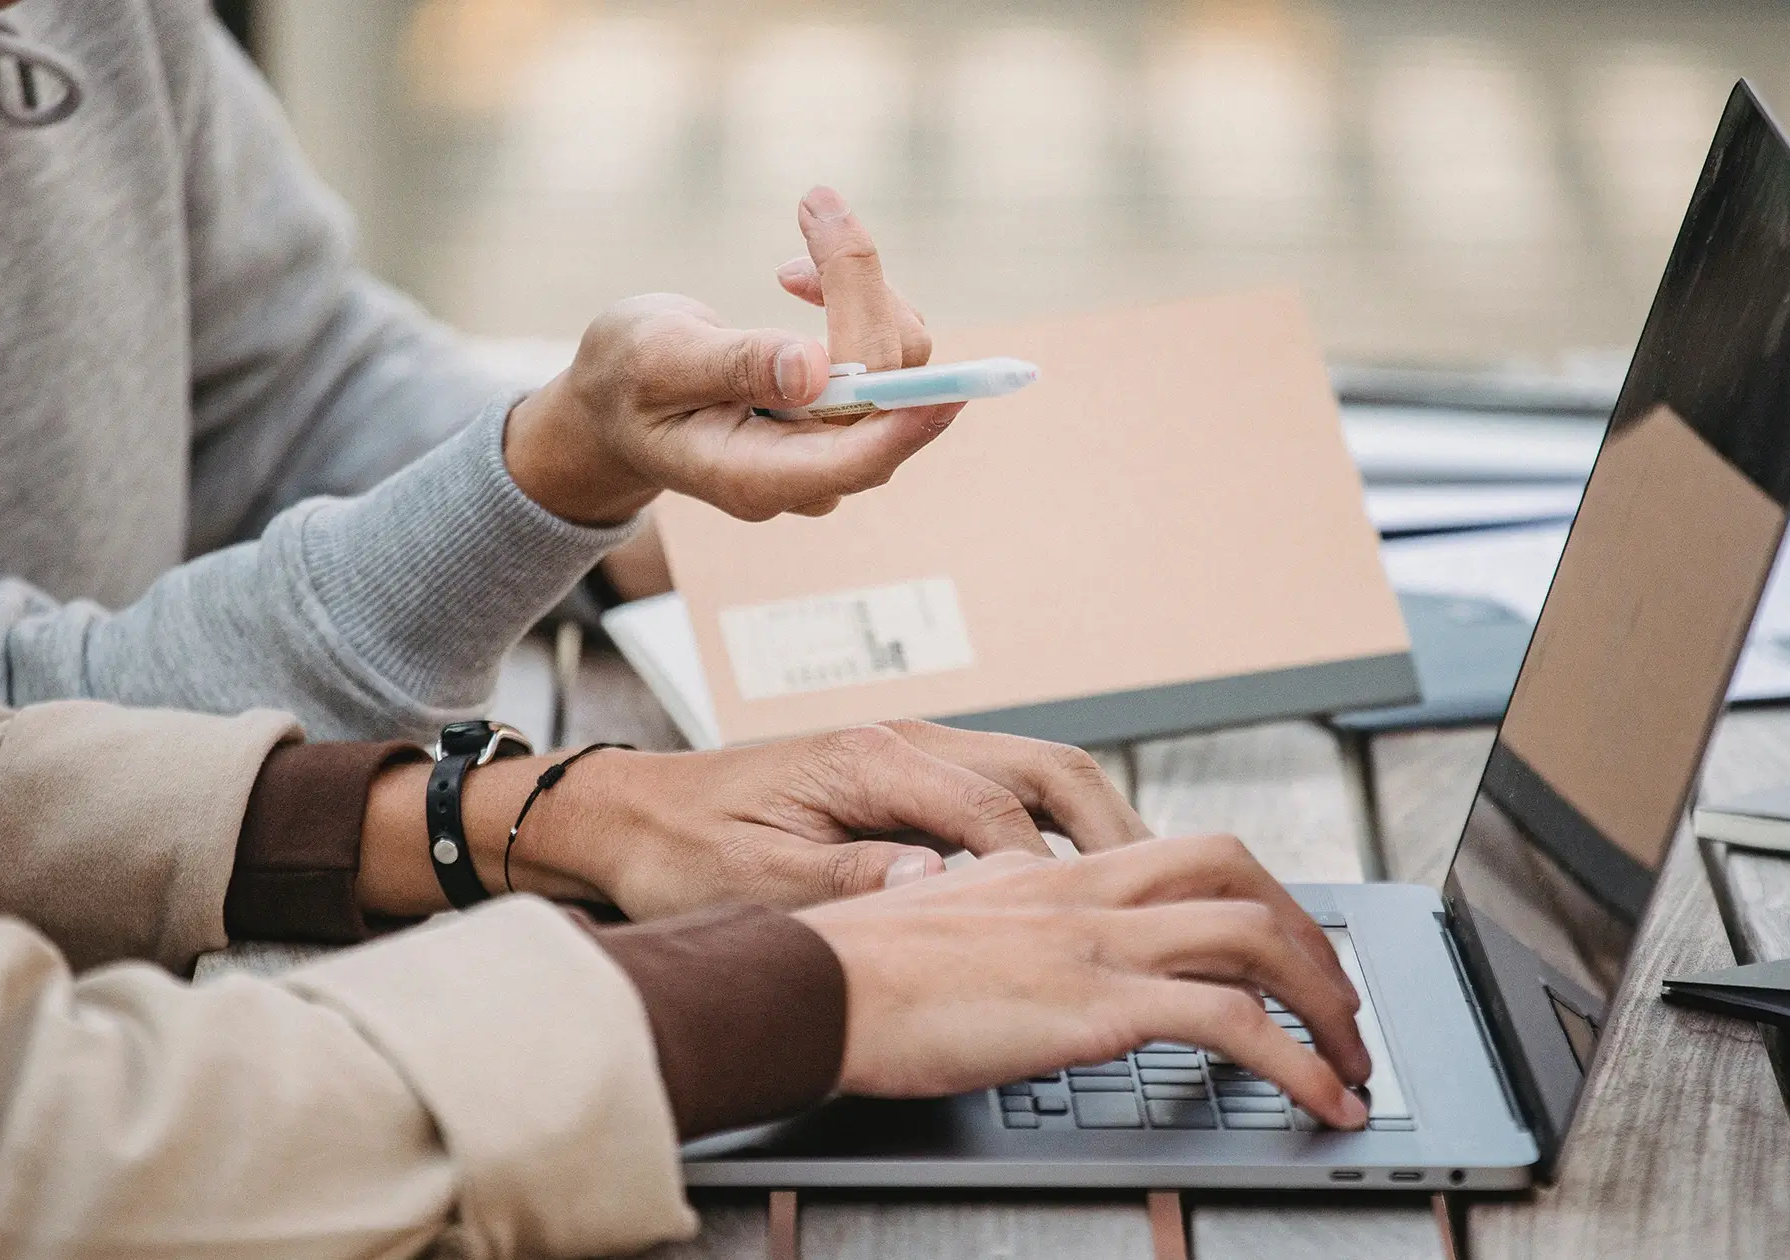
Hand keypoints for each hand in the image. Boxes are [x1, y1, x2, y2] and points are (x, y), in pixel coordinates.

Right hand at [502, 185, 958, 524]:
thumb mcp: (655, 360)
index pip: (855, 458)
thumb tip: (813, 371)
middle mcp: (809, 473)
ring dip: (856, 286)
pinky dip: (855, 296)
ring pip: (896, 365)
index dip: (906, 421)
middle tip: (815, 201)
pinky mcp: (847, 413)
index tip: (950, 388)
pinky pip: (887, 353)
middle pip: (883, 391)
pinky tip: (800, 277)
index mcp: (755, 476)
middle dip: (860, 289)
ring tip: (793, 241)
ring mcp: (833, 447)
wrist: (617, 401)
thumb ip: (732, 366)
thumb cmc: (625, 381)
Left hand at [509, 721, 1151, 918]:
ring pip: (1040, 775)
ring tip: (1144, 895)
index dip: (1048, 873)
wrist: (623, 818)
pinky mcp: (906, 779)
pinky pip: (1009, 794)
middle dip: (1116, 832)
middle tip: (1165, 902)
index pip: (999, 811)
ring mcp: (911, 755)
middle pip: (1050, 769)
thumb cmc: (678, 851)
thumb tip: (939, 888)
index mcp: (872, 759)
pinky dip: (1058, 833)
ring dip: (1098, 828)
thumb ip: (852, 881)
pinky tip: (1077, 885)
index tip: (1084, 926)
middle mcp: (905, 742)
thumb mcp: (756, 881)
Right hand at [796, 837, 1373, 1128]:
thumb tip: (1014, 947)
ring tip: (1353, 1067)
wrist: (807, 987)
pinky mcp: (1095, 1007)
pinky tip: (1321, 1103)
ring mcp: (1096, 944)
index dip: (1256, 899)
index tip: (1284, 951)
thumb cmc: (850, 970)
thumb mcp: (940, 922)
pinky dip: (1299, 1064)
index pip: (1188, 855)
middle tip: (1340, 1007)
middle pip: (1242, 879)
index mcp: (1053, 875)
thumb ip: (995, 923)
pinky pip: (1233, 1024)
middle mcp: (1087, 893)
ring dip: (1327, 1006)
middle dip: (1312, 942)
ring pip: (1257, 939)